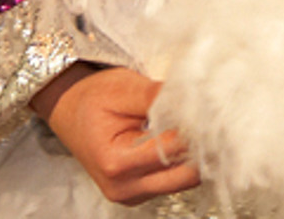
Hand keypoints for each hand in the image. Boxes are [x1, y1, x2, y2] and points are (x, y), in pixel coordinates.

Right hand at [33, 65, 199, 205]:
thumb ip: (159, 97)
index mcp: (117, 164)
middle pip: (186, 175)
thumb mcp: (124, 88)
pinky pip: (174, 180)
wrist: (69, 111)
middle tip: (214, 116)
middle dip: (203, 146)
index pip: (174, 150)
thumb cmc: (93, 99)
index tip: (213, 106)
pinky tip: (184, 136)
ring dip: (196, 154)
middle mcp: (124, 188)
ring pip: (185, 180)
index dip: (197, 128)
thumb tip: (196, 100)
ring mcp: (132, 194)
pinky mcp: (140, 192)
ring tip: (199, 123)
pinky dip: (184, 160)